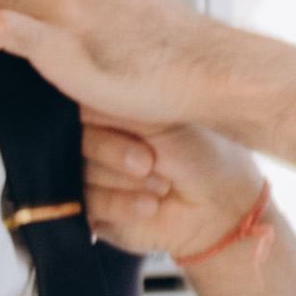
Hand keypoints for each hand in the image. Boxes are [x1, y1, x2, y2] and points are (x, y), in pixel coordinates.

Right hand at [82, 114, 268, 264]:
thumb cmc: (202, 154)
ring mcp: (92, 175)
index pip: (81, 104)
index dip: (105, 119)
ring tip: (162, 186)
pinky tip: (150, 205)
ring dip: (125, 182)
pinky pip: (85, 205)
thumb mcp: (163, 119)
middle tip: (151, 162)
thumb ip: (116, 102)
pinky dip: (120, 204)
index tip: (141, 131)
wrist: (221, 209)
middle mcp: (98, 139)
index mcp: (112, 109)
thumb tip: (82, 86)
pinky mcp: (92, 209)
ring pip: (78, 173)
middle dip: (115, 153)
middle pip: (74, 140)